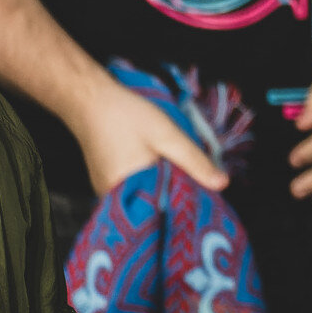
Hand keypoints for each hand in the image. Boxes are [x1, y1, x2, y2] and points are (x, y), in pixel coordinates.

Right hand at [69, 76, 228, 198]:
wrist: (90, 100)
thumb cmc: (126, 116)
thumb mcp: (167, 136)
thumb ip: (194, 161)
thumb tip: (222, 184)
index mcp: (126, 192)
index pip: (162, 212)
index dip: (184, 207)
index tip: (205, 204)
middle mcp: (111, 197)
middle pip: (151, 206)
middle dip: (173, 198)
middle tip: (197, 189)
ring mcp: (105, 190)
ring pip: (142, 196)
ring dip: (160, 188)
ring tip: (180, 178)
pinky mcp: (105, 181)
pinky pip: (132, 188)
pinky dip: (147, 182)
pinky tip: (159, 170)